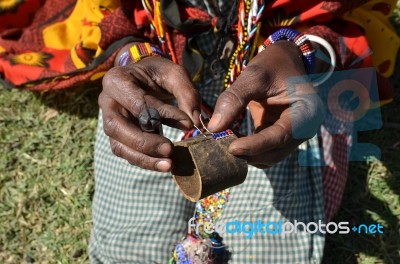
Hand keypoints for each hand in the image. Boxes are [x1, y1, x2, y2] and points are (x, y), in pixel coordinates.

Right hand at [99, 55, 200, 171]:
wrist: (143, 79)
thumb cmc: (157, 74)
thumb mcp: (174, 74)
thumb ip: (186, 93)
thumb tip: (193, 121)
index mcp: (117, 80)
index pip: (137, 103)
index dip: (162, 115)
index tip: (187, 124)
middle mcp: (107, 102)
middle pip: (118, 128)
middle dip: (144, 143)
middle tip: (170, 150)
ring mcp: (109, 121)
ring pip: (119, 146)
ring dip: (144, 159)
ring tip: (169, 165)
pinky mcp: (117, 137)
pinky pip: (126, 153)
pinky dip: (145, 161)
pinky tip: (164, 164)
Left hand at [207, 41, 323, 167]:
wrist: (285, 60)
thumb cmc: (273, 64)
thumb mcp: (254, 76)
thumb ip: (234, 99)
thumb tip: (214, 128)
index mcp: (307, 112)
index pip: (280, 136)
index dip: (255, 145)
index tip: (231, 148)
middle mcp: (304, 129)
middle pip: (275, 153)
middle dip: (248, 154)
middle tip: (220, 147)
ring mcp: (292, 135)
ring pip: (268, 157)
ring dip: (246, 154)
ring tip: (223, 142)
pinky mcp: (279, 137)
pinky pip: (263, 151)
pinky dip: (246, 149)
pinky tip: (229, 139)